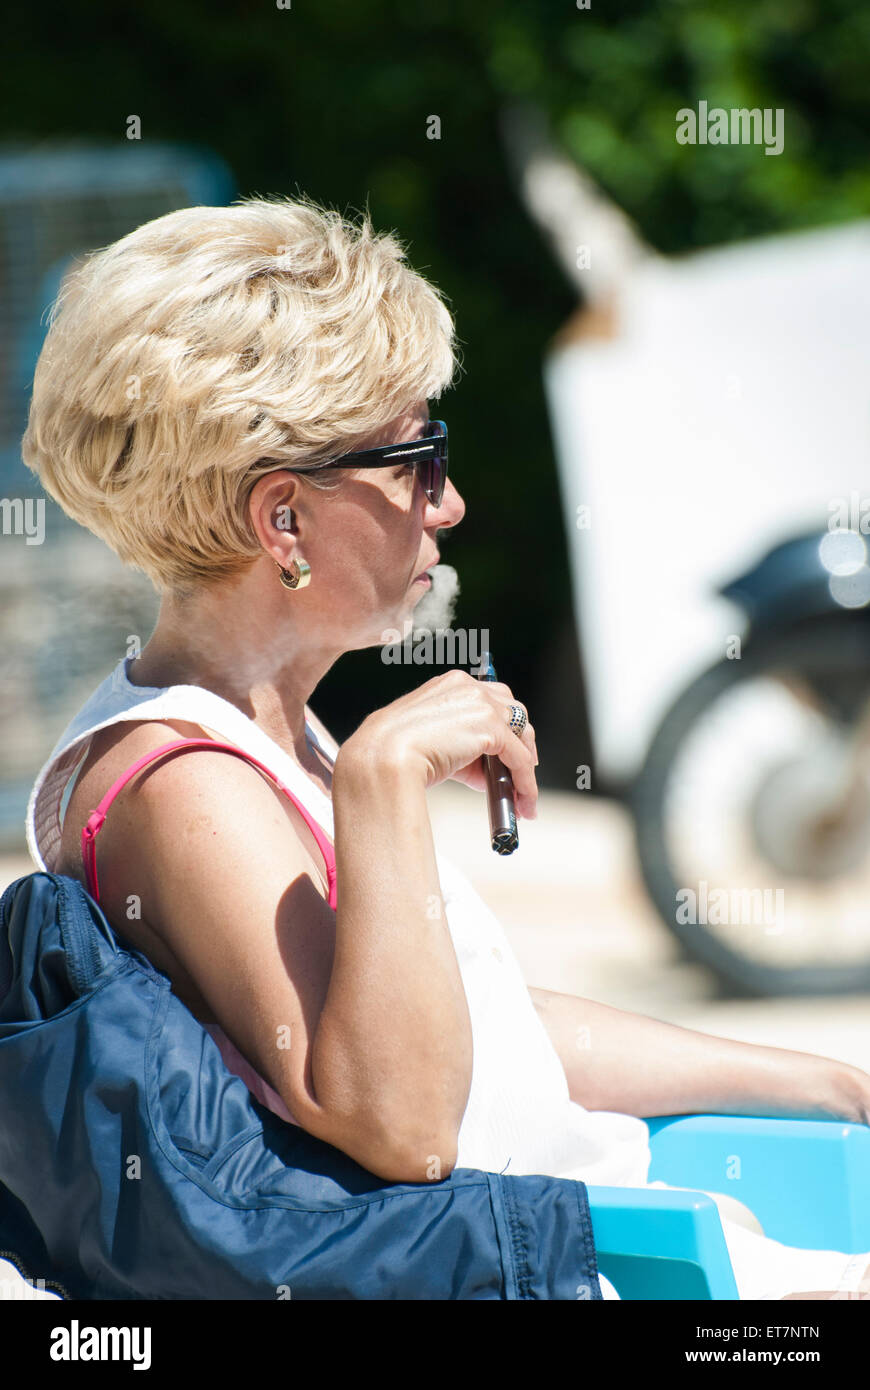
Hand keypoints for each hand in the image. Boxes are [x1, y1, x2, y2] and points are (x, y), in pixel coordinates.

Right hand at [339, 669, 538, 818]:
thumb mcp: (430, 743)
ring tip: (523, 795)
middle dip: (521, 743)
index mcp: (449, 685)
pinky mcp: (490, 726)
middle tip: (520, 772)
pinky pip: (519, 757)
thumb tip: (483, 772)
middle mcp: (468, 687)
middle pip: (513, 711)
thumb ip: (460, 749)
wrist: (381, 758)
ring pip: (522, 733)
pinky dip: (525, 781)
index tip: (506, 752)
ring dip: (526, 766)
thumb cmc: (392, 753)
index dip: (504, 728)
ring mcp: (480, 703)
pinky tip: (523, 799)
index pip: (490, 700)